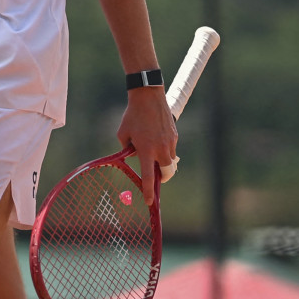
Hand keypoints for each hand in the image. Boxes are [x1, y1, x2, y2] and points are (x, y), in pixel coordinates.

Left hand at [116, 86, 177, 205]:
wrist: (148, 97)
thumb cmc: (132, 115)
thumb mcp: (123, 134)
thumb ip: (127, 149)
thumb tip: (135, 157)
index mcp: (146, 150)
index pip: (147, 177)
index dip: (149, 191)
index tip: (149, 202)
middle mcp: (160, 149)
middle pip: (166, 174)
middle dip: (161, 180)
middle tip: (154, 178)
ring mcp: (170, 142)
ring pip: (170, 162)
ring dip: (163, 164)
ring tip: (153, 154)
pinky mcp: (175, 135)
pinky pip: (171, 149)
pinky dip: (165, 150)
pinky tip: (157, 140)